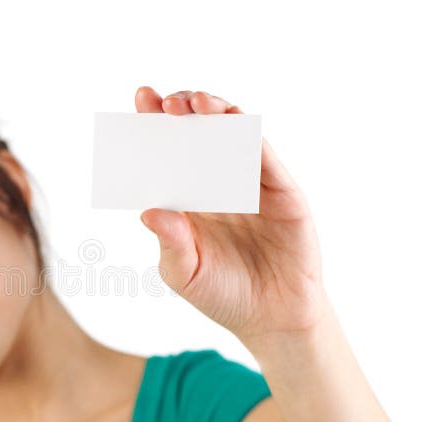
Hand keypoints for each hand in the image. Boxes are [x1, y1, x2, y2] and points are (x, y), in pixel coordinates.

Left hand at [136, 88, 328, 346]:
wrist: (272, 319)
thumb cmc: (222, 295)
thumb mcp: (184, 273)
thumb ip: (169, 243)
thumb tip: (148, 211)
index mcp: (186, 199)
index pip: (166, 152)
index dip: (153, 123)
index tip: (141, 98)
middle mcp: (215, 183)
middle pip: (197, 133)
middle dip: (182, 110)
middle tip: (166, 102)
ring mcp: (250, 184)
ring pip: (232, 134)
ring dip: (216, 112)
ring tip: (197, 105)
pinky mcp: (282, 191)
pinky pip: (265, 157)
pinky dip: (250, 137)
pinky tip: (234, 123)